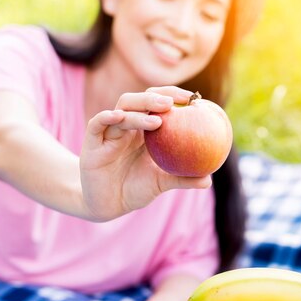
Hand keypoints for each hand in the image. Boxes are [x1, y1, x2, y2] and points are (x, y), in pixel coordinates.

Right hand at [80, 86, 211, 220]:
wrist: (108, 205)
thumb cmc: (135, 188)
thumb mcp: (160, 183)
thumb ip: (182, 179)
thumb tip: (208, 180)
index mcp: (144, 130)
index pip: (157, 103)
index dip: (173, 96)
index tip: (193, 98)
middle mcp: (127, 126)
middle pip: (139, 100)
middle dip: (155, 97)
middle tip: (172, 103)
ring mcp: (108, 132)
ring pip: (121, 111)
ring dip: (138, 112)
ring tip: (156, 119)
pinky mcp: (92, 143)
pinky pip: (96, 124)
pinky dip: (106, 117)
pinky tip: (118, 116)